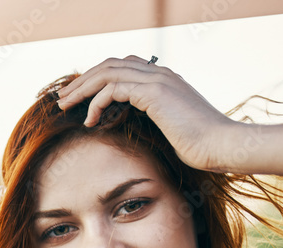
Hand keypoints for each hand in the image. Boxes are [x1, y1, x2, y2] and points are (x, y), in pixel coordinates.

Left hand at [56, 55, 236, 171]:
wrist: (221, 145)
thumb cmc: (198, 146)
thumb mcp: (170, 130)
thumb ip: (151, 121)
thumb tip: (132, 131)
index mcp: (162, 79)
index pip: (121, 67)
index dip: (95, 79)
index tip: (76, 96)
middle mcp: (159, 74)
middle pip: (109, 65)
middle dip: (81, 81)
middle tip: (61, 98)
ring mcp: (157, 80)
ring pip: (107, 73)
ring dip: (81, 89)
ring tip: (64, 106)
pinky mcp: (154, 92)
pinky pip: (113, 89)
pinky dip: (96, 103)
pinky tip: (89, 121)